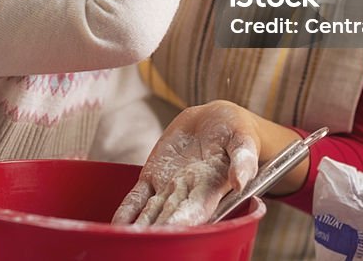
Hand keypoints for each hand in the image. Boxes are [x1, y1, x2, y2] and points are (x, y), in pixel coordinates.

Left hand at [111, 100, 259, 226]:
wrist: (216, 120)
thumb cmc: (236, 133)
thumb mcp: (243, 141)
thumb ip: (243, 160)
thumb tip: (240, 181)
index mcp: (211, 188)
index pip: (195, 210)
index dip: (182, 221)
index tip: (171, 230)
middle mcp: (188, 193)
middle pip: (169, 216)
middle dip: (158, 230)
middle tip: (143, 242)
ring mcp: (168, 186)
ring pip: (150, 211)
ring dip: (139, 226)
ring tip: (128, 239)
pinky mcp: (153, 175)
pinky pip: (137, 197)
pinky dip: (128, 211)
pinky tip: (118, 226)